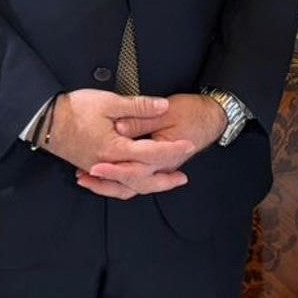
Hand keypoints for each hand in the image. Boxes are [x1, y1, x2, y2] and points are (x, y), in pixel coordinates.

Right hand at [41, 90, 191, 198]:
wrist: (45, 119)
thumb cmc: (75, 109)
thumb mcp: (109, 102)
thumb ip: (138, 106)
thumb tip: (162, 106)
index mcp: (115, 149)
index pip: (151, 154)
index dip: (172, 150)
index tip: (188, 144)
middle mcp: (108, 164)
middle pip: (142, 180)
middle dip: (164, 180)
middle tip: (182, 177)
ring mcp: (98, 168)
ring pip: (127, 186)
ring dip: (148, 185)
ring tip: (163, 181)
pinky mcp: (91, 167)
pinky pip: (114, 185)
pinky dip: (127, 186)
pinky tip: (134, 180)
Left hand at [82, 93, 227, 196]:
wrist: (213, 115)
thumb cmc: (193, 112)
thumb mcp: (167, 111)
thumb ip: (142, 118)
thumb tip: (119, 128)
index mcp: (166, 155)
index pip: (136, 168)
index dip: (113, 169)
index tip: (95, 166)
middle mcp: (164, 166)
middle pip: (132, 183)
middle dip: (106, 182)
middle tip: (85, 176)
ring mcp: (161, 168)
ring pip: (134, 187)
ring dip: (110, 185)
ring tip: (88, 181)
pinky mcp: (158, 164)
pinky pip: (137, 180)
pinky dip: (119, 180)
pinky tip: (105, 175)